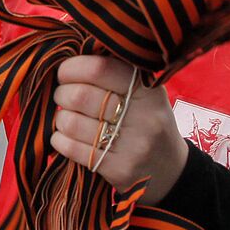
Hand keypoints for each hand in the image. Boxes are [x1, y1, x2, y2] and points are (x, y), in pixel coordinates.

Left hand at [50, 55, 188, 205]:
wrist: (170, 170)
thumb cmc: (147, 122)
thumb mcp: (144, 94)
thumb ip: (115, 75)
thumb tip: (70, 59)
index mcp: (148, 90)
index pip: (100, 69)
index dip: (73, 68)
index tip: (64, 72)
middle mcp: (144, 116)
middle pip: (81, 96)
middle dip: (62, 94)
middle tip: (63, 96)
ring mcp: (133, 145)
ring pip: (72, 123)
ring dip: (61, 118)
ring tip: (66, 117)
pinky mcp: (119, 169)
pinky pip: (72, 149)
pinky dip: (60, 139)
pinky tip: (65, 137)